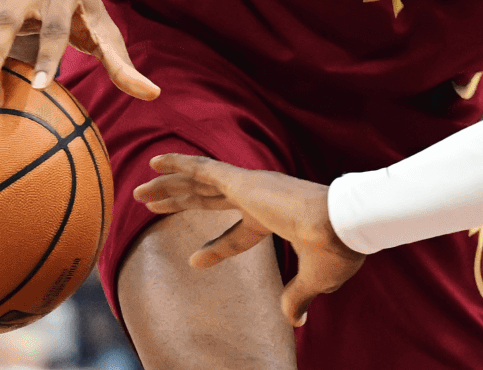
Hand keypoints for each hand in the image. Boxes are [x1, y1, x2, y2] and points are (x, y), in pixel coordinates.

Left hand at [135, 154, 365, 327]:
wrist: (342, 228)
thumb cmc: (335, 252)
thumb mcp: (313, 281)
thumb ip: (297, 297)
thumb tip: (294, 320)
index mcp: (277, 219)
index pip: (238, 233)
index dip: (215, 248)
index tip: (195, 259)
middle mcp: (261, 198)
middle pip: (209, 199)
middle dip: (181, 201)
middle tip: (152, 205)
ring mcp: (250, 187)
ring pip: (199, 182)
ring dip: (168, 185)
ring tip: (140, 191)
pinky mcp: (243, 181)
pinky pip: (202, 169)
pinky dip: (178, 164)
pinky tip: (155, 162)